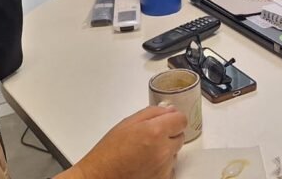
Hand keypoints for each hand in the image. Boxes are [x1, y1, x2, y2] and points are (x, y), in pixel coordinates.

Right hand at [61, 106, 186, 178]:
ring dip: (165, 150)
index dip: (173, 119)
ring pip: (175, 152)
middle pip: (179, 135)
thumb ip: (152, 113)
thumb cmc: (109, 152)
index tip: (167, 121)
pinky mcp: (163, 178)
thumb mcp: (128, 123)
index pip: (181, 119)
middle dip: (169, 134)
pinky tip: (147, 164)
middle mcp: (164, 150)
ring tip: (145, 152)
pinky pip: (171, 167)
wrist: (101, 176)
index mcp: (155, 132)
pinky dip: (162, 164)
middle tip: (150, 138)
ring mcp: (165, 167)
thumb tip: (169, 110)